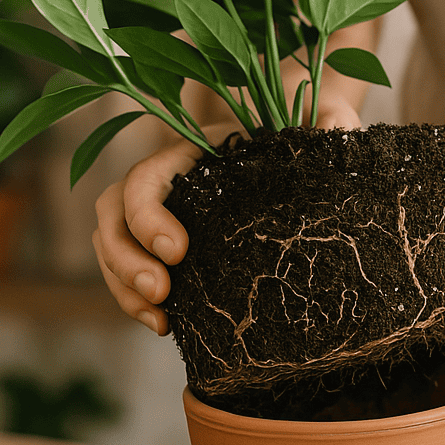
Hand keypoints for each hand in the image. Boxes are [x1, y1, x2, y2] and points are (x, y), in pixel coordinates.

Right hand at [92, 100, 363, 332]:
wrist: (296, 141)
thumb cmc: (306, 128)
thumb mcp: (320, 119)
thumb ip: (328, 120)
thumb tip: (332, 132)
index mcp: (191, 147)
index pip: (145, 177)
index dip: (147, 214)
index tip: (178, 250)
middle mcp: (166, 177)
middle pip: (113, 213)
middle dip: (125, 258)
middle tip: (161, 292)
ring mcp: (162, 210)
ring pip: (111, 242)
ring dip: (124, 285)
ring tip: (159, 319)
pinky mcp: (168, 244)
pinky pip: (130, 269)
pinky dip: (135, 300)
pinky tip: (165, 324)